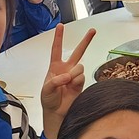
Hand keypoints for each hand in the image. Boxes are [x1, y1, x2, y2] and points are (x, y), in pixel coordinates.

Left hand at [40, 24, 95, 138]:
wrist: (57, 112)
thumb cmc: (49, 100)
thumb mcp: (46, 89)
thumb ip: (55, 81)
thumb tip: (67, 76)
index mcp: (55, 67)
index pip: (56, 49)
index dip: (58, 37)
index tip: (60, 26)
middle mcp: (66, 69)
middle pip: (78, 51)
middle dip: (86, 40)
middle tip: (93, 30)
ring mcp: (75, 76)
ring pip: (80, 66)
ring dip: (73, 73)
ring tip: (67, 82)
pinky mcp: (81, 83)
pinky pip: (82, 77)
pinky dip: (76, 81)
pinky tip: (71, 87)